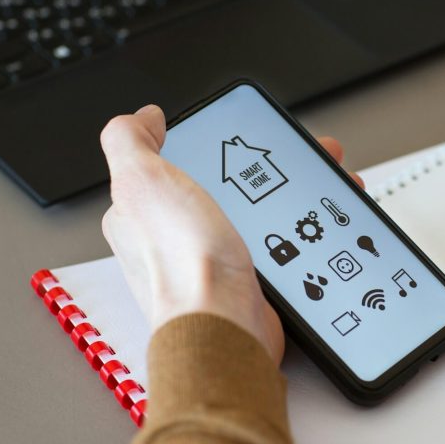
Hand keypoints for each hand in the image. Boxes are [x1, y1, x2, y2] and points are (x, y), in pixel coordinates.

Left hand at [100, 104, 363, 363]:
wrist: (224, 325)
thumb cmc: (182, 264)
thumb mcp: (142, 181)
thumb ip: (129, 140)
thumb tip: (142, 118)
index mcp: (141, 210)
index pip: (172, 163)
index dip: (207, 143)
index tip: (238, 134)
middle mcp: (172, 237)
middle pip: (219, 186)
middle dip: (257, 168)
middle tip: (290, 156)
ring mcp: (210, 259)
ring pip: (251, 213)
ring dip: (284, 196)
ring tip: (315, 181)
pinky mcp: (243, 279)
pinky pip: (271, 244)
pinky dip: (295, 230)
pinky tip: (312, 223)